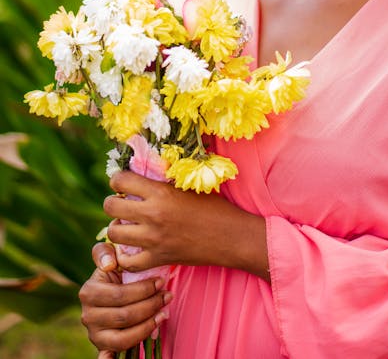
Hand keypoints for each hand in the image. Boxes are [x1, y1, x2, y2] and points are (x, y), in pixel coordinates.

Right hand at [79, 242, 170, 352]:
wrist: (108, 289)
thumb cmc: (114, 271)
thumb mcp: (109, 257)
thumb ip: (105, 253)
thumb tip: (109, 264)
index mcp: (89, 292)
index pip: (121, 295)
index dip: (144, 290)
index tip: (161, 282)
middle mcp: (87, 316)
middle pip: (125, 316)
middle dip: (151, 305)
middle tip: (167, 296)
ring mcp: (94, 334)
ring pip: (125, 337)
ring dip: (148, 325)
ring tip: (163, 312)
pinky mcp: (102, 346)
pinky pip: (112, 354)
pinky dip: (120, 355)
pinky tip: (141, 345)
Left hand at [105, 171, 269, 280]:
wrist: (231, 237)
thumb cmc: (215, 207)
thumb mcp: (190, 186)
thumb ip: (165, 181)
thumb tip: (146, 171)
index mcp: (160, 192)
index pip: (121, 180)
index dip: (118, 180)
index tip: (123, 183)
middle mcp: (153, 214)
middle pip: (110, 206)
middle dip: (113, 202)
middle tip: (123, 204)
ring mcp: (153, 239)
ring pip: (114, 233)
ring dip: (117, 228)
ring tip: (126, 226)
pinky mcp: (158, 258)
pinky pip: (127, 261)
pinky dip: (125, 256)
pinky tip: (131, 249)